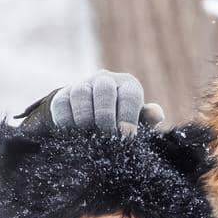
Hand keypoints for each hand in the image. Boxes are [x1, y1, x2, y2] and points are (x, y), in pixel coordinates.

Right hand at [48, 69, 164, 135]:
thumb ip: (147, 119)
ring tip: (89, 136)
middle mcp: (104, 80)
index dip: (128, 116)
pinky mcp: (62, 96)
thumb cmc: (121, 122)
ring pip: (80, 94)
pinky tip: (73, 134)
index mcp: (127, 85)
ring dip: (85, 118)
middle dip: (105, 116)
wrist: (91, 121)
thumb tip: (156, 114)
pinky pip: (61, 105)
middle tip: (107, 137)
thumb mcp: (137, 122)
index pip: (129, 95)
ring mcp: (82, 85)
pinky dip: (66, 121)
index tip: (126, 137)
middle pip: (104, 89)